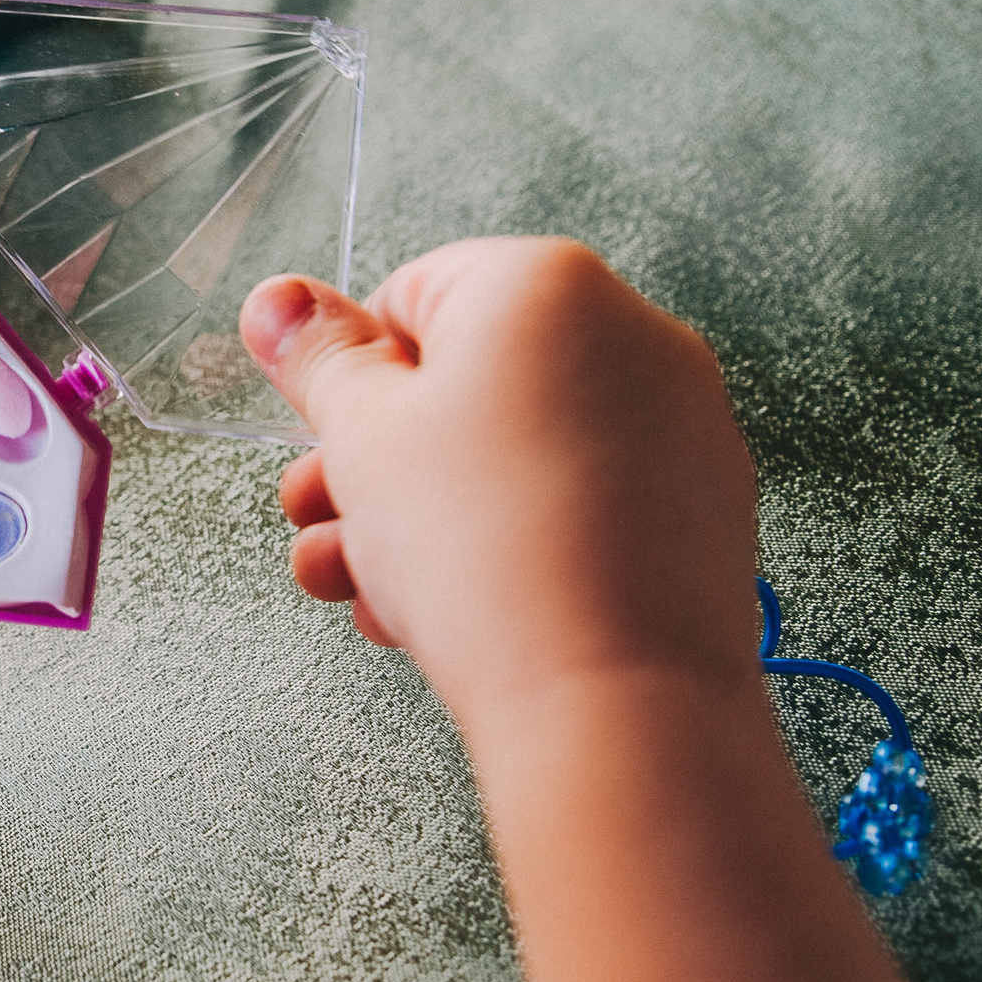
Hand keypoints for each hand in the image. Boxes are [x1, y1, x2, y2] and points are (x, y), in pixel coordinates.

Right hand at [238, 238, 759, 726]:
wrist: (610, 699)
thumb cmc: (485, 552)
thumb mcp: (360, 436)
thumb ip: (317, 357)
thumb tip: (280, 300)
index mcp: (545, 282)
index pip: (412, 294)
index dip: (350, 376)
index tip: (324, 438)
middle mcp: (631, 332)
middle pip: (466, 381)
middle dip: (377, 459)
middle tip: (324, 516)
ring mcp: (679, 423)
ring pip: (517, 452)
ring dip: (425, 514)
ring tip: (366, 586)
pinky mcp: (701, 508)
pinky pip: (580, 503)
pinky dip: (511, 541)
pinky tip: (446, 608)